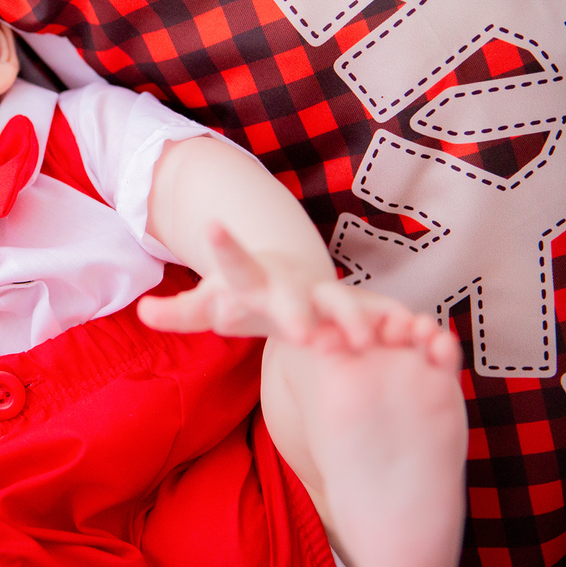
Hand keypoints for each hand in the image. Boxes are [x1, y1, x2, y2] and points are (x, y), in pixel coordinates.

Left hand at [137, 223, 457, 365]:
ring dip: (356, 320)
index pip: (233, 264)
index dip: (224, 246)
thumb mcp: (212, 302)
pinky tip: (425, 342)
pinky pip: (388, 320)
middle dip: (297, 313)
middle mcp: (294, 286)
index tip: (214, 224)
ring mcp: (331, 298)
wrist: (296, 276)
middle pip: (294, 298)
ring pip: (346, 306)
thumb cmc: (248, 295)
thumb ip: (180, 311)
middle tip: (299, 333)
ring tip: (368, 340)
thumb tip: (140, 313)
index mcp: (253, 281)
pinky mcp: (365, 312)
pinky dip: (405, 328)